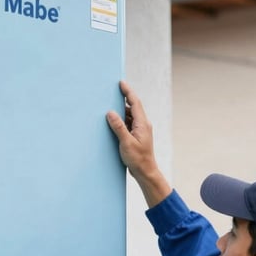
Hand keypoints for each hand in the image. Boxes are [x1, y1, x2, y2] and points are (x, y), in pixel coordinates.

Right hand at [106, 81, 170, 207]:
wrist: (145, 172)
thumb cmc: (137, 159)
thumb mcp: (126, 142)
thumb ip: (118, 127)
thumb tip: (110, 113)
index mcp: (142, 124)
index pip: (134, 103)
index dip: (128, 92)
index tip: (121, 83)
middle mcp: (143, 124)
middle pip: (133, 107)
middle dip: (124, 98)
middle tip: (112, 91)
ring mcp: (140, 130)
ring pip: (130, 115)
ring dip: (121, 110)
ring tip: (110, 106)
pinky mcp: (136, 136)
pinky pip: (128, 123)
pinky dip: (121, 120)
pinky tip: (113, 121)